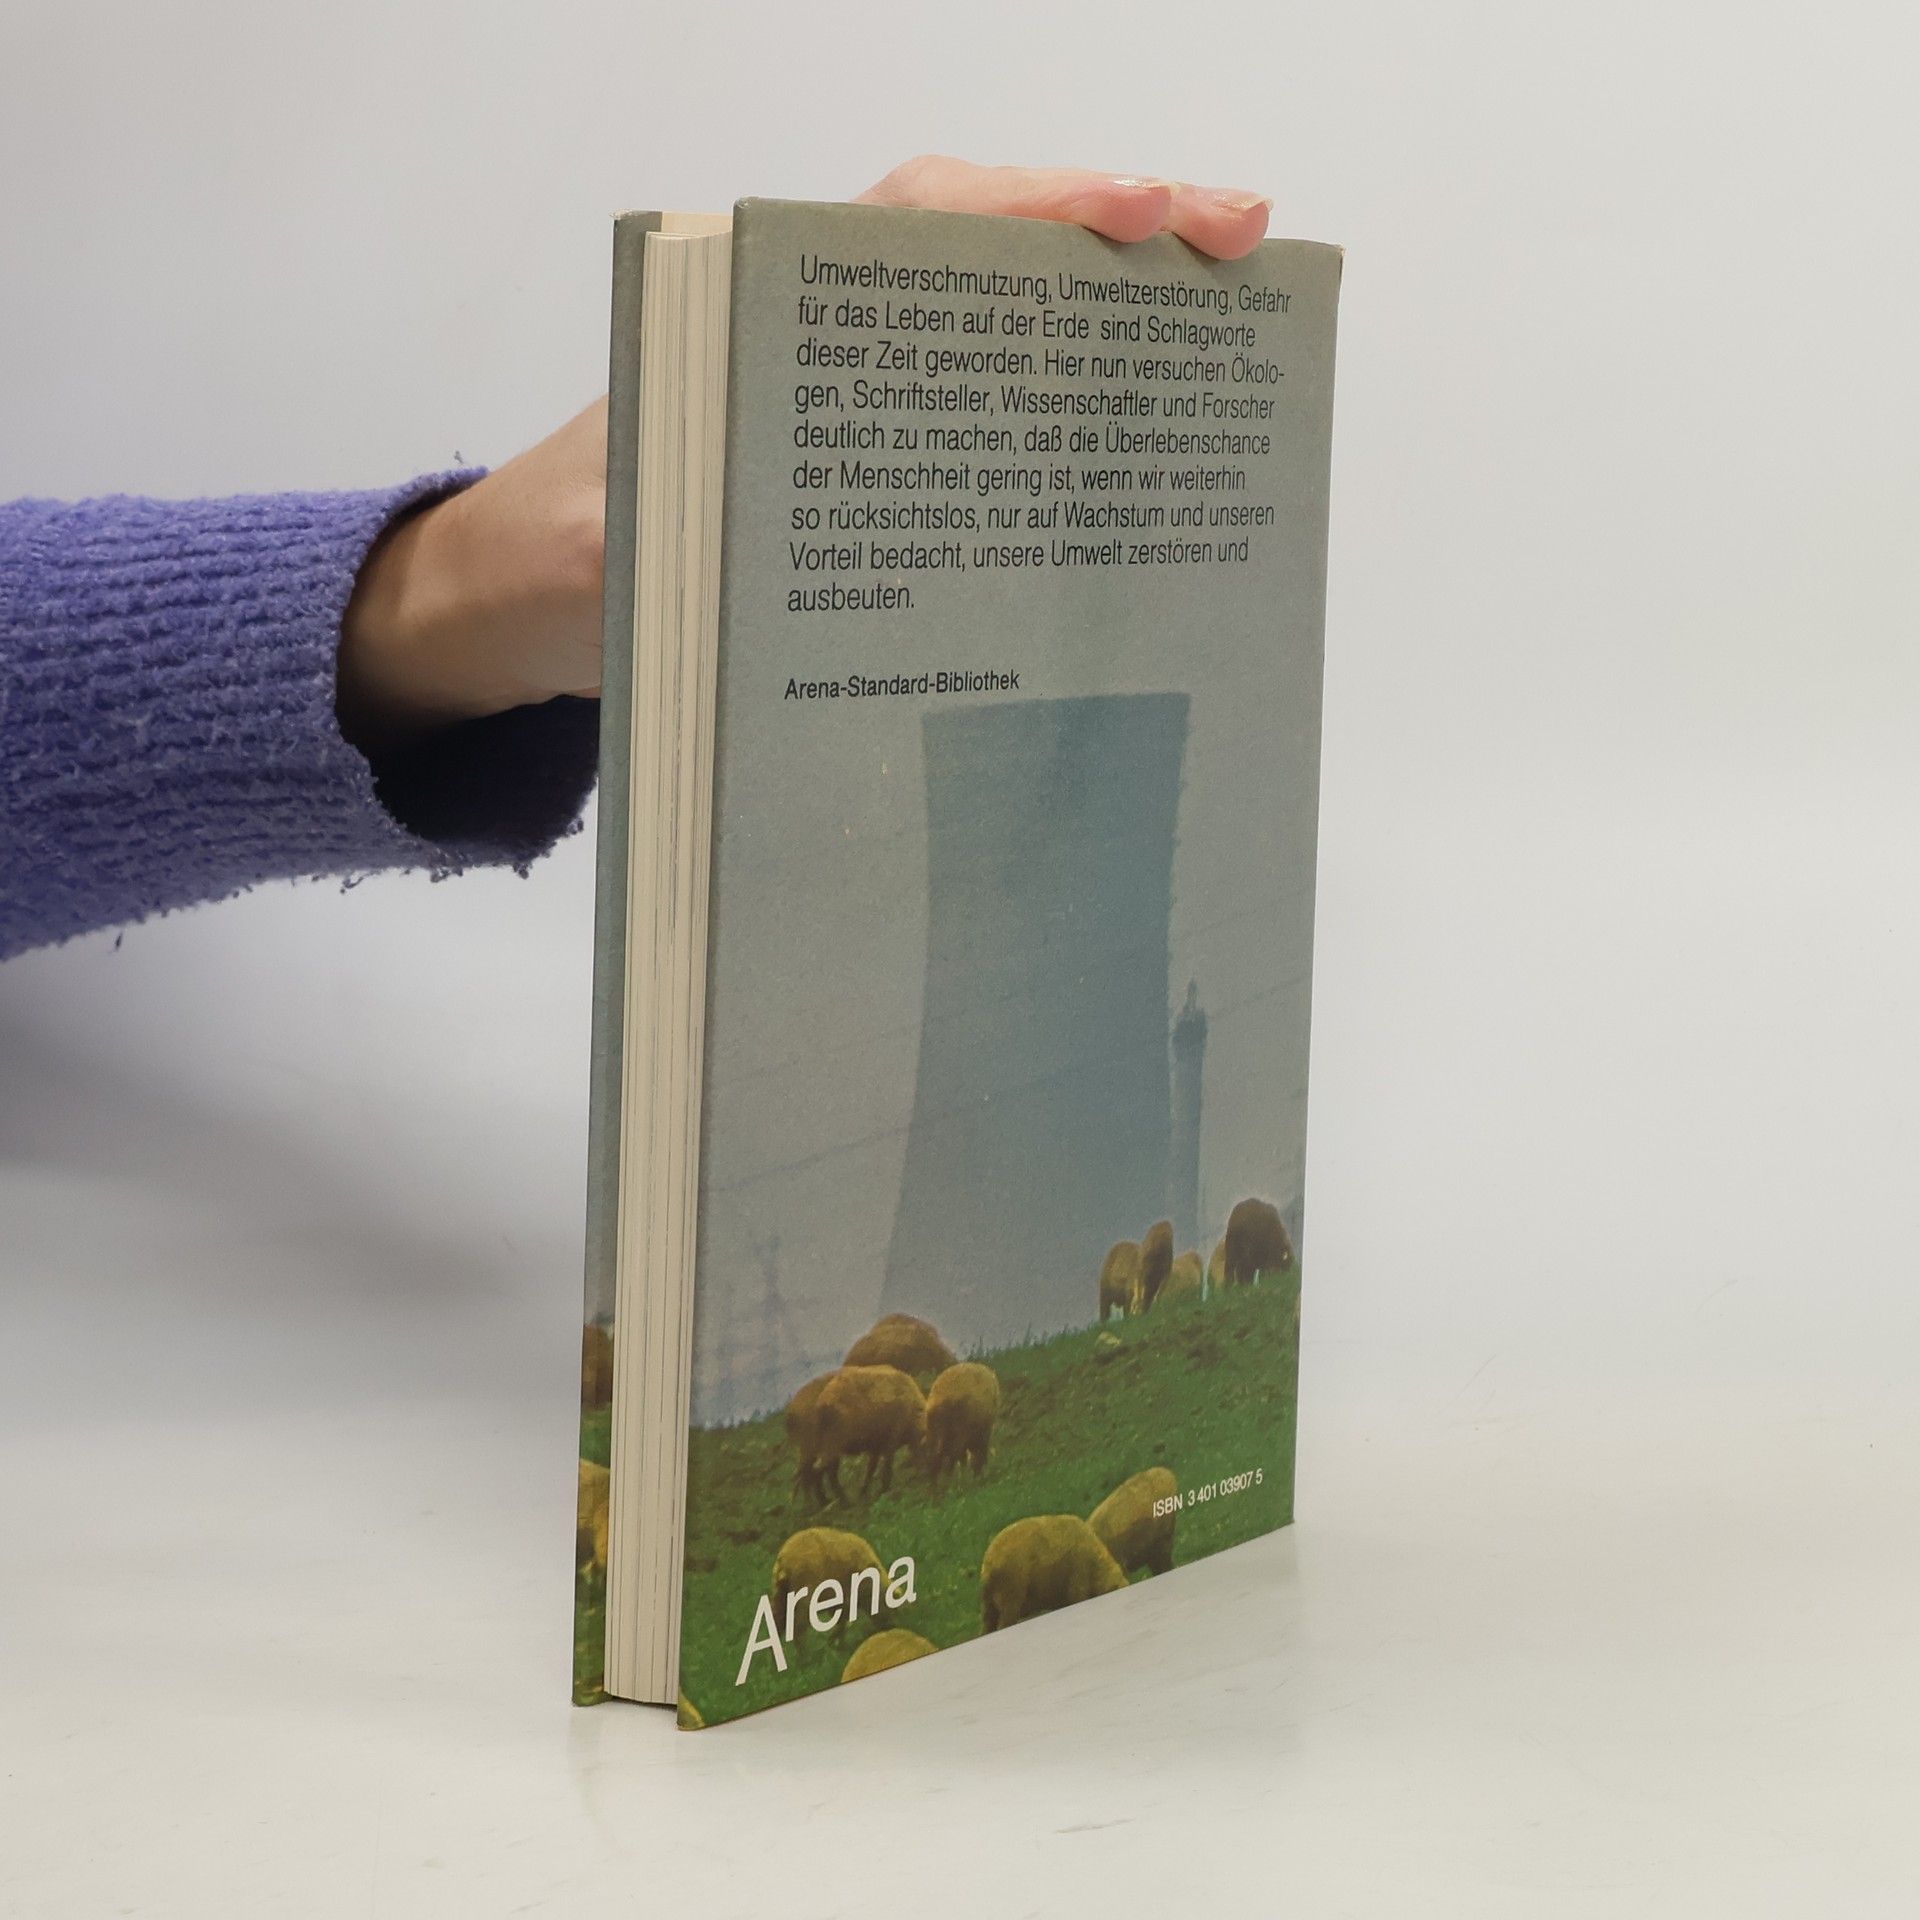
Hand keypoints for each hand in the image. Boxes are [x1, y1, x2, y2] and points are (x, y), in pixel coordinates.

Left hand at [337, 160, 1273, 745]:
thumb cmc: (549, 571)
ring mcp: (840, 408)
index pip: (915, 224)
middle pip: (985, 258)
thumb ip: (674, 550)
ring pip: (993, 335)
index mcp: (752, 321)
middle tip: (1244, 253)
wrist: (510, 613)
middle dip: (1117, 244)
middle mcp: (809, 340)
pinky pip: (973, 425)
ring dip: (1105, 331)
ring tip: (1222, 349)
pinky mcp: (856, 476)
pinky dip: (1054, 422)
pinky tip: (1124, 461)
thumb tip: (768, 564)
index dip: (1039, 210)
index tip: (1150, 214)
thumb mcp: (603, 563)